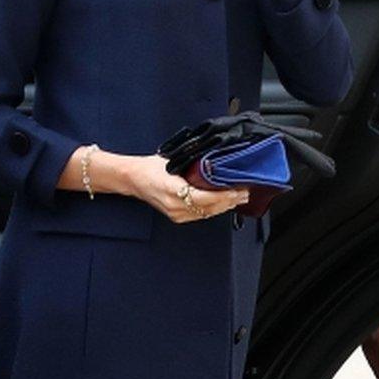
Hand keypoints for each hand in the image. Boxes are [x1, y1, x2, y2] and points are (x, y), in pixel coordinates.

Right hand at [128, 154, 248, 222]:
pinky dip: (214, 209)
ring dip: (224, 206)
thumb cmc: (150, 167)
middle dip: (229, 201)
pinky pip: (201, 215)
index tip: (237, 190)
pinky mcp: (177, 217)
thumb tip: (217, 162)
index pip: (204, 197)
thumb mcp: (173, 160)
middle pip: (209, 208)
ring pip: (207, 213)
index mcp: (173, 190)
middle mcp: (175, 206)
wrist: (133, 179)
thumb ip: (194, 165)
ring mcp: (176, 214)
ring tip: (239, 198)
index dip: (223, 196)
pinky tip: (225, 203)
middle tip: (245, 193)